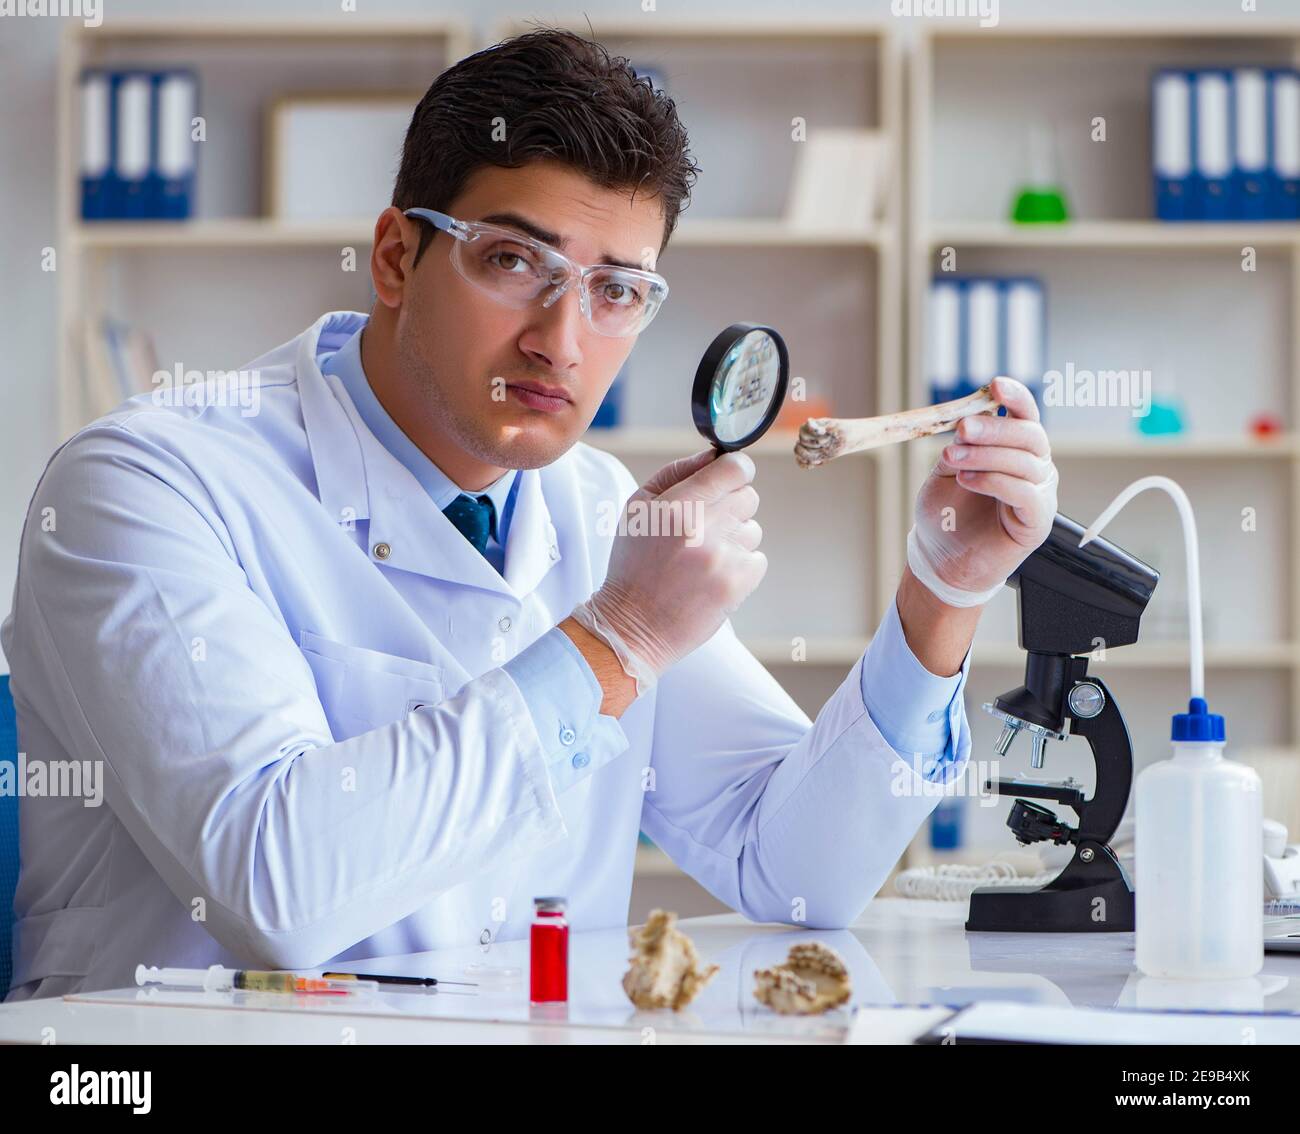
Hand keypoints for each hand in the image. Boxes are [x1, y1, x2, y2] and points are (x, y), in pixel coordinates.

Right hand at [570, 448, 766, 692]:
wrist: (634, 625)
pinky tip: (711, 576)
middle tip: (705, 526)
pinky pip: (757, 558)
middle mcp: (705, 528)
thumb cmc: (634, 564)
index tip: (728, 477)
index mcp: (679, 505)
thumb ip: (678, 473)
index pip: (735, 468)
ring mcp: (725, 557)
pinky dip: (739, 565)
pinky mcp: (739, 583)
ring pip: (753, 529)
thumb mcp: (639, 508)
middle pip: (748, 496)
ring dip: (734, 538)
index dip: (734, 469)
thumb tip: (714, 455)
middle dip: (730, 506)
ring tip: (702, 557)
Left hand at [910, 376, 1057, 605]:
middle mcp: (1034, 467)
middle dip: (995, 429)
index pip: (1025, 415)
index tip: (995, 384)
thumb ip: (959, 446)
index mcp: (1015, 449)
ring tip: (953, 458)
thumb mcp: (946, 471)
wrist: (943, 558)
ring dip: (987, 456)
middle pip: (1029, 435)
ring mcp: (1039, 494)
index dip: (1015, 397)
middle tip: (963, 429)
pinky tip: (969, 480)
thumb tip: (970, 419)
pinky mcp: (1037, 522)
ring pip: (1025, 463)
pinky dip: (996, 482)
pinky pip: (1026, 494)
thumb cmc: (947, 514)